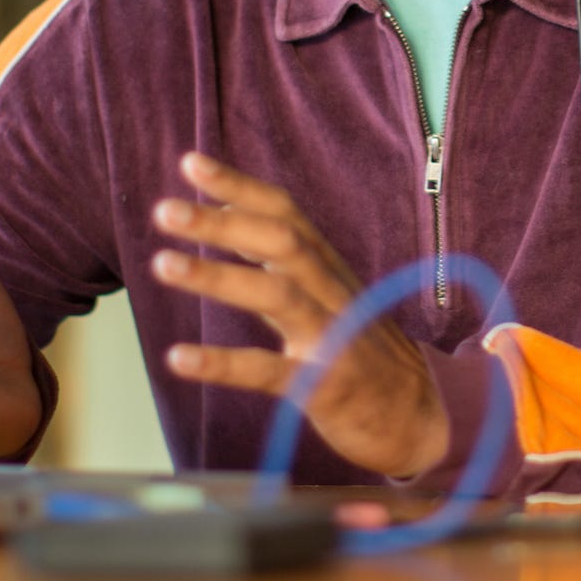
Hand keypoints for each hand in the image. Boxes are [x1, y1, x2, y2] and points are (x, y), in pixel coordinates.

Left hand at [149, 152, 449, 477]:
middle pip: (280, 242)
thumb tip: (229, 217)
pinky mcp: (324, 387)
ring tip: (162, 264)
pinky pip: (270, 371)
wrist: (418, 417)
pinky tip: (179, 357)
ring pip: (277, 294)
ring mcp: (331, 337)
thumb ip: (280, 261)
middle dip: (222, 221)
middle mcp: (331, 293)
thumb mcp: (328, 296)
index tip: (191, 163)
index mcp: (327, 269)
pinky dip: (222, 363)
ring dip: (217, 274)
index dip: (239, 186)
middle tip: (165, 209)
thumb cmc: (362, 351)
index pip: (284, 213)